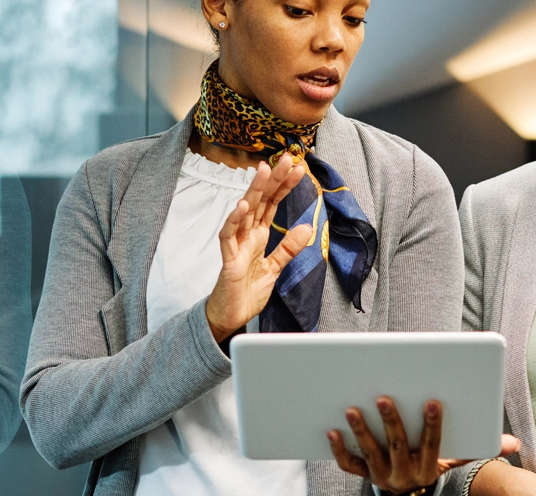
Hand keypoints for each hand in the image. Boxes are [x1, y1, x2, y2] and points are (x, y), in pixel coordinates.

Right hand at [205, 153, 309, 341]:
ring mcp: (236, 245)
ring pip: (245, 212)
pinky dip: (234, 220)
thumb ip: (289, 248)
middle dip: (273, 179)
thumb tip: (307, 227)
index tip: (298, 169)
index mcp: (259, 235)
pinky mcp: (228, 260)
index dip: (284, 186)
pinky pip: (229, 236)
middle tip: (287, 158)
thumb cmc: (247, 291)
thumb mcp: (275, 268)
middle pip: (261, 201)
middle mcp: (247, 235)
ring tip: (263, 170)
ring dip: (253, 190)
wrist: (231, 316)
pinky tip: (242, 205)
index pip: (273, 204)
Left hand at [328, 396, 519, 493]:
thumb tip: (515, 445)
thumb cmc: (432, 465)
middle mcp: (404, 474)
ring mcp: (382, 475)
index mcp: (428, 466)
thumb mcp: (457, 461)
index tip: (433, 401)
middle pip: (397, 447)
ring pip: (370, 454)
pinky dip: (338, 449)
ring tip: (352, 409)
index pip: (432, 444)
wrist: (410, 495)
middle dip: (391, 422)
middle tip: (384, 397)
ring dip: (361, 432)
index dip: (433, 425)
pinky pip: (348, 464)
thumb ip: (482, 448)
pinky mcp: (363, 474)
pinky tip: (331, 430)